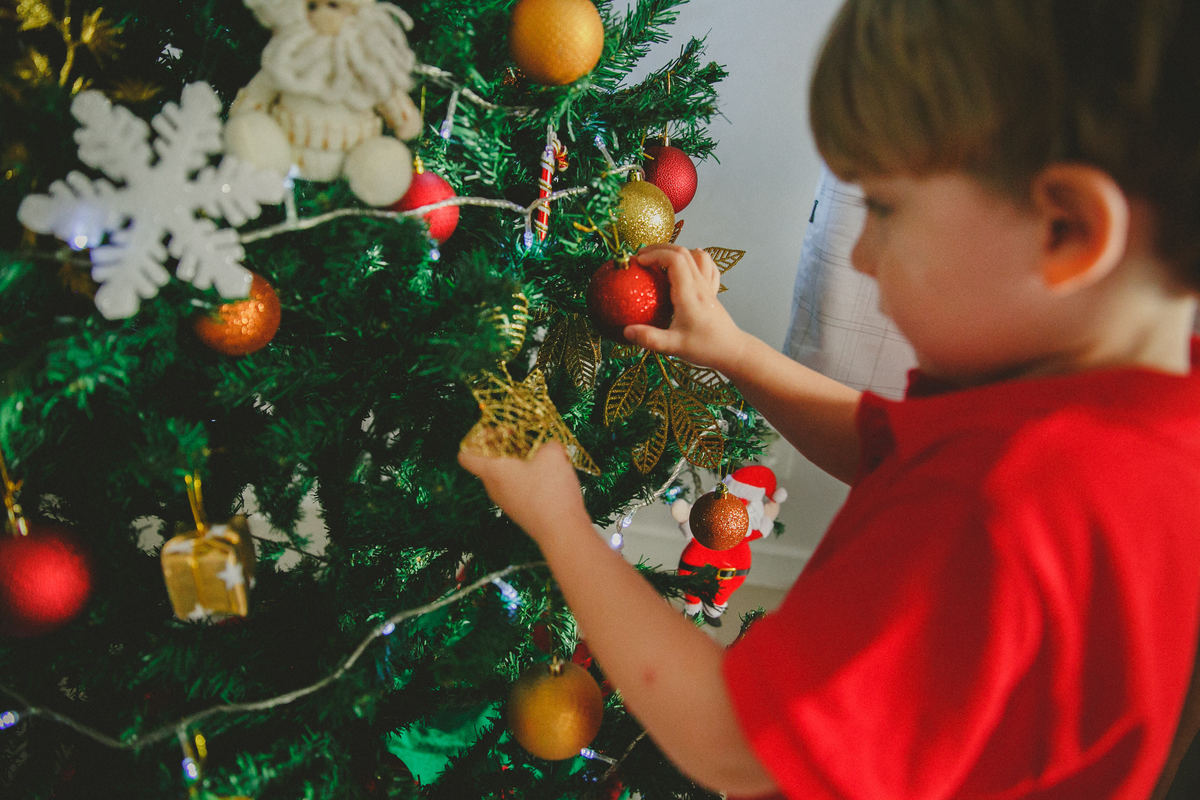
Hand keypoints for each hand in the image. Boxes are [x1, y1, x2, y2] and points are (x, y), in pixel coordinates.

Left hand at [458, 442, 590, 541]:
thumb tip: (547, 446)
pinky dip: (526, 478)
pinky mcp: (519, 510)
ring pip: (503, 476)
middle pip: (487, 463)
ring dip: (517, 462)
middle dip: (502, 447)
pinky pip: (516, 488)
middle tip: (521, 439)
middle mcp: (493, 487)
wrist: (562, 531)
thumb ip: (547, 444)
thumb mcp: (553, 455)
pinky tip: (547, 475)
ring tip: (538, 456)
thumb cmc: (550, 491)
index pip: (466, 455)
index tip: (494, 433)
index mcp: (493, 471)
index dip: (475, 440)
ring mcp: (506, 501)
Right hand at [622, 244, 748, 371]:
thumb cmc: (705, 348)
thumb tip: (626, 331)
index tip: (639, 262)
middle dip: (659, 249)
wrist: (732, 351)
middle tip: (641, 257)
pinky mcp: (712, 291)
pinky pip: (706, 265)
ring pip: (696, 255)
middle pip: (682, 252)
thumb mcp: (674, 347)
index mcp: (689, 294)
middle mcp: (700, 285)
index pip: (675, 260)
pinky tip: (686, 266)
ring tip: (660, 259)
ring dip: (676, 251)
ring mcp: (708, 286)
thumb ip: (650, 338)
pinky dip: (694, 259)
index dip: (655, 255)